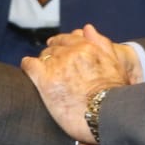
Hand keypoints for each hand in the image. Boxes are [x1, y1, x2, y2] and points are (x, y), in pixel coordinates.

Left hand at [21, 24, 132, 144]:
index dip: (62, 46)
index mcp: (87, 48)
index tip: (58, 52)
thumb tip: (86, 28)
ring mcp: (58, 66)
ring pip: (43, 56)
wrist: (108, 116)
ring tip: (45, 75)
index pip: (67, 39)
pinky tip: (29, 72)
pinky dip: (28, 67)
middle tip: (53, 68)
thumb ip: (101, 44)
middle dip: (53, 56)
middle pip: (54, 48)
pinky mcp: (46, 81)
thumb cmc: (115, 96)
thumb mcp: (115, 65)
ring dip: (43, 64)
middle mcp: (71, 53)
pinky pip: (30, 65)